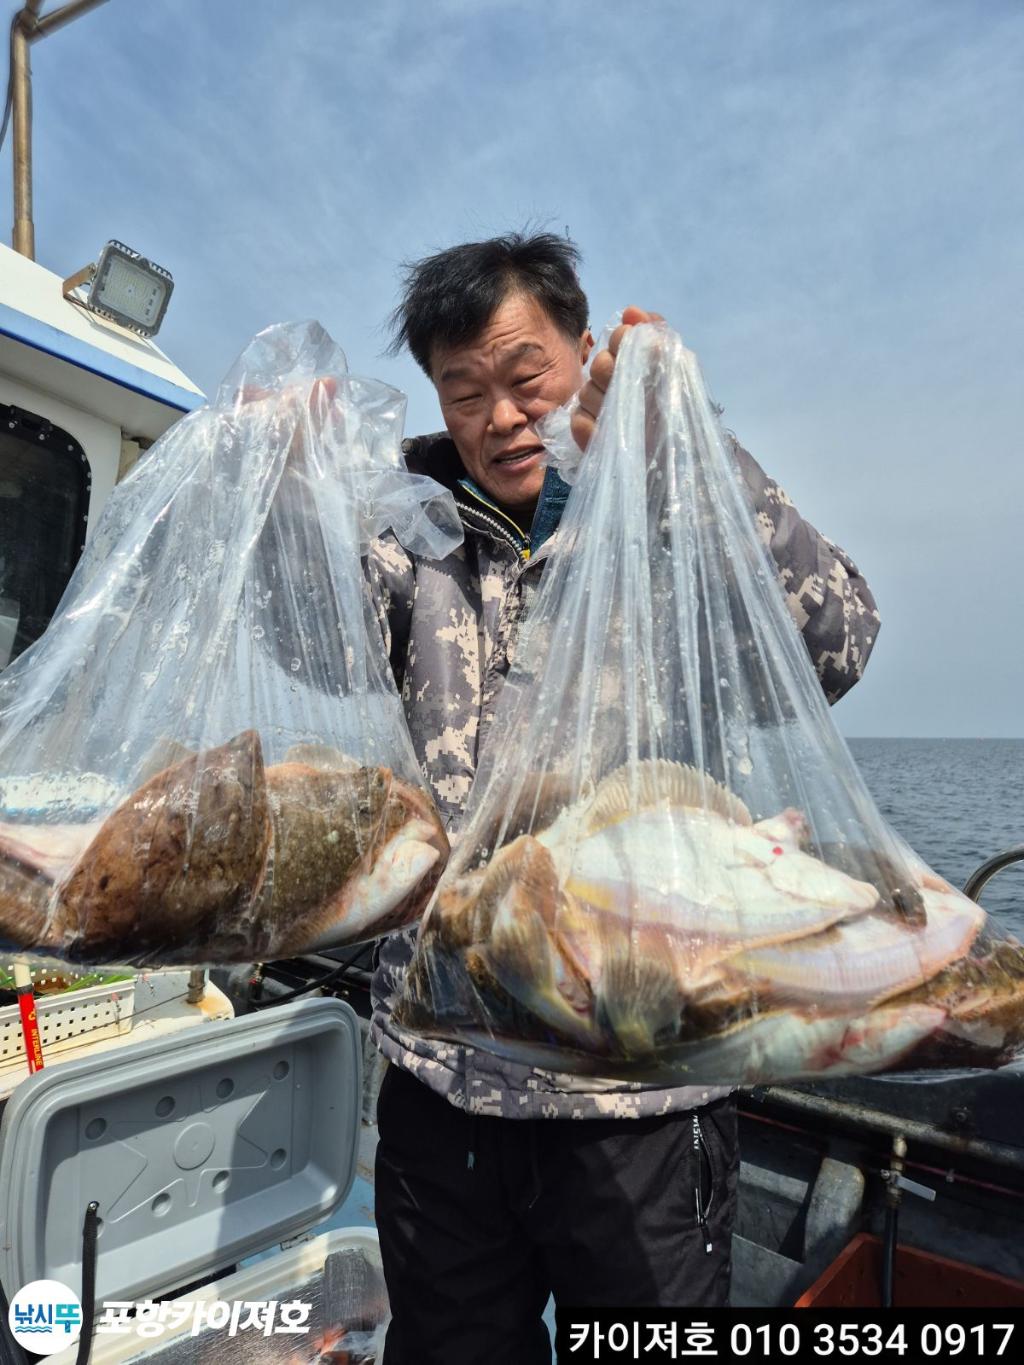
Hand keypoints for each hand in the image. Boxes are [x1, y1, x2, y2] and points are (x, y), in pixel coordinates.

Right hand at [571, 306, 664, 449]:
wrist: (675, 462)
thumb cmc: (678, 419)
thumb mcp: (679, 373)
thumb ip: (658, 337)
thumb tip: (631, 310)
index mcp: (637, 362)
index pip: (620, 336)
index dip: (625, 341)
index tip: (639, 354)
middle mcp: (614, 380)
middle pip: (600, 363)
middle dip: (617, 375)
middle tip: (637, 394)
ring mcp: (597, 406)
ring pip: (586, 392)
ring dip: (609, 406)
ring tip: (630, 423)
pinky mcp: (585, 433)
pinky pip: (578, 421)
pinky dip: (595, 429)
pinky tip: (612, 437)